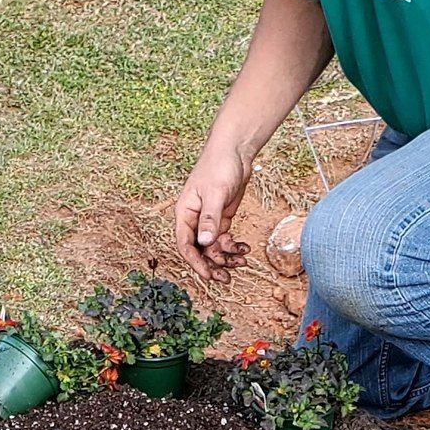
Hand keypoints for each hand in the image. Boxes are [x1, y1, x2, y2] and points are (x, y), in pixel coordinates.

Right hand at [174, 135, 252, 290]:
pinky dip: (234, 247)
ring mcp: (208, 220)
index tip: (209, 276)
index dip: (196, 263)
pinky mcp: (222, 218)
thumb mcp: (215, 193)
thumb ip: (210, 219)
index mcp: (184, 213)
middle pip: (200, 251)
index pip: (186, 245)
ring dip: (226, 258)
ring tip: (243, 262)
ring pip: (213, 248)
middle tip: (227, 279)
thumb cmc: (219, 166)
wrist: (234, 150)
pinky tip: (245, 249)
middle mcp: (194, 220)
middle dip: (213, 265)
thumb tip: (205, 243)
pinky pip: (224, 240)